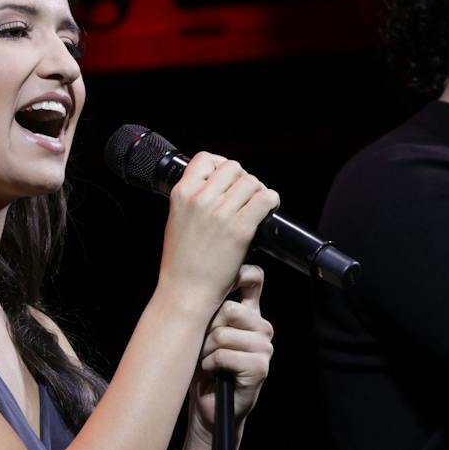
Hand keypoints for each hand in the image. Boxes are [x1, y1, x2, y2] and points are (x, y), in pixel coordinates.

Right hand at [158, 153, 280, 310]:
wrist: (185, 291)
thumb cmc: (181, 262)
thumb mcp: (177, 220)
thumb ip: (192, 200)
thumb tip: (214, 187)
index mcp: (182, 194)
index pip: (205, 159)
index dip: (221, 165)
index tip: (228, 178)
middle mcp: (201, 199)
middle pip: (233, 168)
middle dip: (243, 179)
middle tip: (246, 195)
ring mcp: (221, 213)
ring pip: (251, 182)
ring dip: (258, 190)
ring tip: (257, 205)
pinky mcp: (240, 229)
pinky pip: (265, 199)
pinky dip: (271, 200)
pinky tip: (269, 209)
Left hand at [190, 265, 273, 436]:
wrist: (209, 408)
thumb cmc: (204, 368)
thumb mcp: (204, 333)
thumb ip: (211, 308)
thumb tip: (199, 282)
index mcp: (251, 314)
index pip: (254, 279)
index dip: (239, 274)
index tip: (220, 284)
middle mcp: (262, 327)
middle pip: (227, 309)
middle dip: (206, 329)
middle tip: (205, 347)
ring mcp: (264, 347)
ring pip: (222, 333)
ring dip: (205, 351)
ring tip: (209, 362)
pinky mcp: (260, 367)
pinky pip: (224, 355)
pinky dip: (211, 365)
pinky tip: (214, 373)